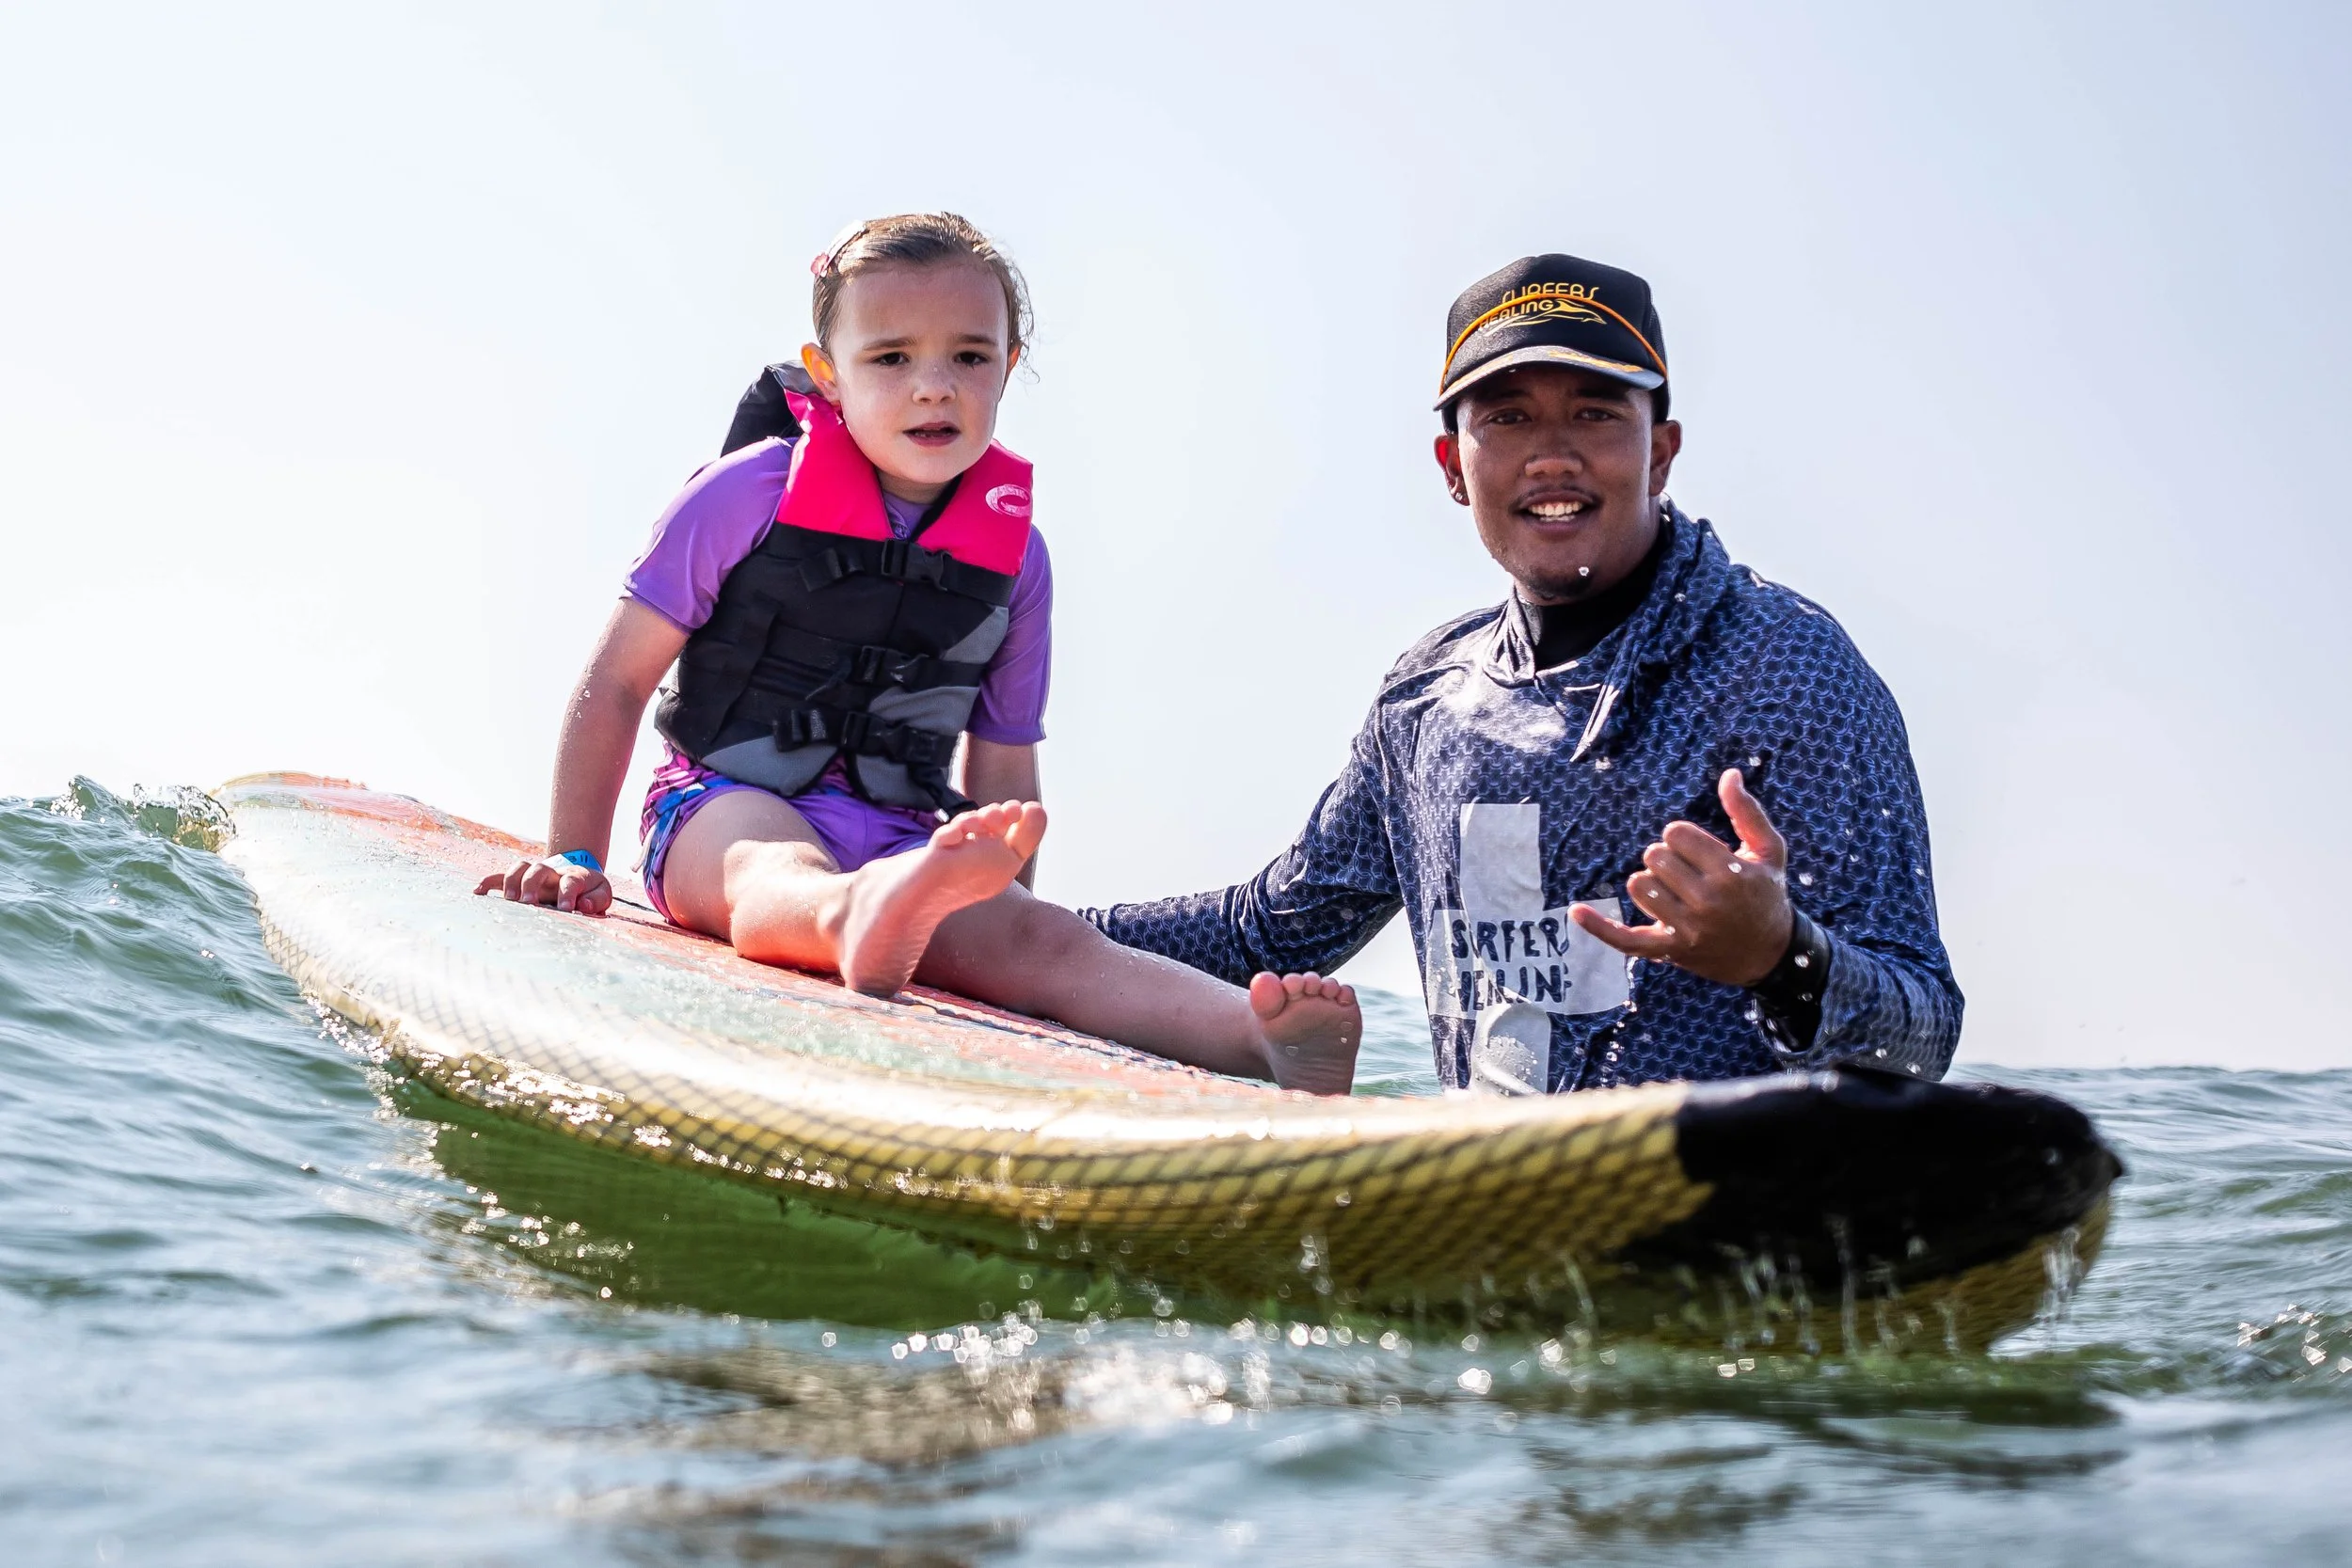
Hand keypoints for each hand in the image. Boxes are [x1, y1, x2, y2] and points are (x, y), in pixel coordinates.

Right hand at [474, 855, 612, 915]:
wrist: (579, 875)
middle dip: (532, 885)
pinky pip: (501, 876)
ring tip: (509, 902)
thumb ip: (597, 900)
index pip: (571, 882)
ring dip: (512, 882)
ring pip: (520, 867)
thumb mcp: (602, 894)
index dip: (568, 894)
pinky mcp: (521, 880)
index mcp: (574, 877)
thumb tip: (583, 905)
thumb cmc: (590, 891)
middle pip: (539, 869)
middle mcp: (552, 873)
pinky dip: (489, 882)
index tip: (566, 910)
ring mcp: (534, 875)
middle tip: (529, 904)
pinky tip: (478, 893)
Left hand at [1569, 768, 1792, 986]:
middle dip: (1667, 858)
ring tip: (1674, 892)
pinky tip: (1576, 910)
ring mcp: (1687, 929)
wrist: (1770, 956)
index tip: (1698, 851)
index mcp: (1731, 872)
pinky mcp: (1670, 951)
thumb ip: (1747, 811)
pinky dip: (1599, 926)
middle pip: (1654, 857)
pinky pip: (1625, 938)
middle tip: (1688, 873)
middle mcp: (1707, 901)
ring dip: (1650, 883)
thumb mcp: (1770, 851)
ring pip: (1638, 886)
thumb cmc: (1767, 895)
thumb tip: (1728, 774)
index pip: (1675, 834)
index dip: (1681, 837)